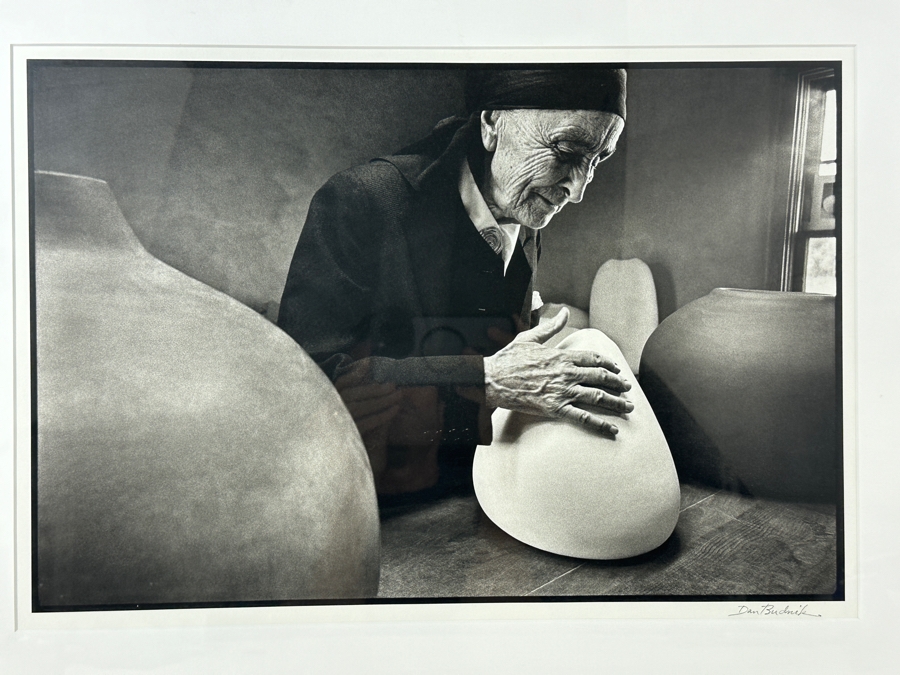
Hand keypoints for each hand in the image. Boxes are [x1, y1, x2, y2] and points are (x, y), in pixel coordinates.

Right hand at [334, 359, 403, 477]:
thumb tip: (369, 370)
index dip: (353, 374)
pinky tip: (394, 411)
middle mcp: (323, 415)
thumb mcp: (350, 420)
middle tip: (393, 385)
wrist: (340, 478)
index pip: (339, 385)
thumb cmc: (347, 446)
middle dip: (373, 388)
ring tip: (398, 395)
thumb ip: (357, 397)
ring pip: (359, 407)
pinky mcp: (343, 441)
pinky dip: (382, 415)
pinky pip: (365, 423)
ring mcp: (332, 427)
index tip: (369, 364)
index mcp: (322, 407)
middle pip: (351, 394)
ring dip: (381, 400)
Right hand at [483, 308, 632, 435]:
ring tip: (628, 406)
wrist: (491, 380)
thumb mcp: (529, 337)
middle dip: (618, 383)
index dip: (608, 364)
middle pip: (601, 377)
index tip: (616, 369)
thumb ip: (550, 326)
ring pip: (597, 397)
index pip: (593, 359)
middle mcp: (566, 373)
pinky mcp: (554, 408)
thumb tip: (564, 311)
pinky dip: (600, 424)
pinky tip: (613, 429)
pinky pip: (582, 418)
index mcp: (561, 356)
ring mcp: (562, 392)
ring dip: (616, 402)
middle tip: (628, 388)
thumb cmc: (508, 358)